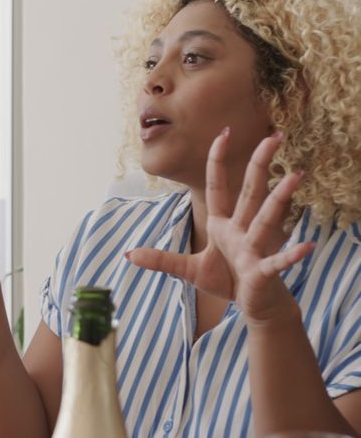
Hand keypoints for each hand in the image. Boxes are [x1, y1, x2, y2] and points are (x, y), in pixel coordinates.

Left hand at [128, 129, 314, 320]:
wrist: (254, 305)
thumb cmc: (226, 280)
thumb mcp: (187, 269)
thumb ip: (160, 260)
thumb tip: (128, 253)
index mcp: (223, 225)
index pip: (219, 187)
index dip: (218, 161)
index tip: (223, 132)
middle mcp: (242, 230)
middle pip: (251, 191)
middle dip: (260, 164)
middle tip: (274, 136)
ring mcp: (254, 248)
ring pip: (267, 218)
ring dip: (280, 198)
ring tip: (296, 175)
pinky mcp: (262, 271)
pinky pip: (277, 261)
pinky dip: (291, 255)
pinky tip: (308, 246)